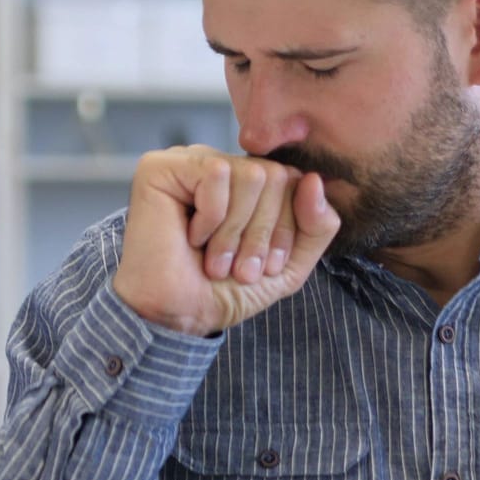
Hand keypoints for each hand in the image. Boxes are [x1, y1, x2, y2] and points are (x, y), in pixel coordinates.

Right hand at [112, 146, 340, 336]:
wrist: (179, 316)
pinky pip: (216, 174)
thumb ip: (318, 225)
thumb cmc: (224, 291)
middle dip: (262, 233)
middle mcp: (222, 168)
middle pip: (276, 176)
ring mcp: (191, 162)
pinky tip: (190, 236)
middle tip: (238, 268)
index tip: (264, 267)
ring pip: (251, 174)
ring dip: (236, 230)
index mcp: (249, 184)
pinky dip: (211, 217)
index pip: (294, 181)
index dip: (286, 229)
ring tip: (216, 259)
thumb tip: (315, 180)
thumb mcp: (290, 265)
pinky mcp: (162, 166)